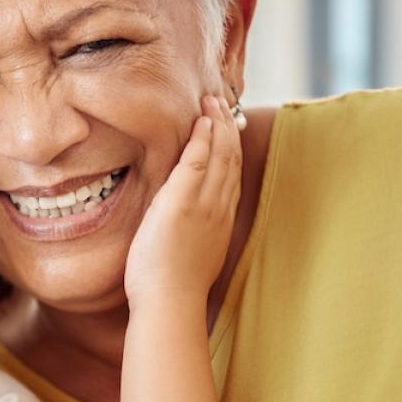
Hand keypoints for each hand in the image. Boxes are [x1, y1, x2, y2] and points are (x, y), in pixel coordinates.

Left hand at [124, 96, 240, 307]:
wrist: (169, 301)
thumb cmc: (170, 286)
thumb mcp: (190, 252)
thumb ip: (192, 231)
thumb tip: (183, 223)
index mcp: (221, 219)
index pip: (232, 174)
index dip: (231, 146)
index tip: (225, 127)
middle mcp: (219, 207)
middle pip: (232, 157)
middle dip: (227, 126)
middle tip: (220, 101)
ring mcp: (203, 204)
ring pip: (220, 154)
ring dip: (216, 123)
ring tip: (210, 100)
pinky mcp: (182, 203)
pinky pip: (197, 162)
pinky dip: (202, 138)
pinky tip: (200, 120)